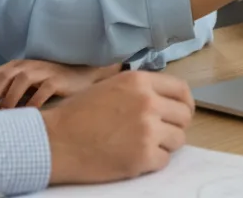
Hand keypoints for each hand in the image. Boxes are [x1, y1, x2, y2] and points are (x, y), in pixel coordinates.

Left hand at [0, 59, 121, 111]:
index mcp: (13, 67)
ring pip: (19, 81)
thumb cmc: (48, 83)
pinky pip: (42, 90)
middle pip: (1, 78)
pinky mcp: (56, 79)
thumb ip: (7, 95)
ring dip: (7, 99)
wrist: (81, 75)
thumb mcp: (25, 86)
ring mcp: (41, 71)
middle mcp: (24, 66)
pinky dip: (33, 102)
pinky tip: (27, 115)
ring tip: (0, 116)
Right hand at [42, 71, 192, 184]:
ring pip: (178, 139)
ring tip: (141, 144)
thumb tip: (164, 98)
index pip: (181, 90)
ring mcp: (147, 130)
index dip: (185, 103)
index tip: (181, 111)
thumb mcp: (110, 86)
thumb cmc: (77, 114)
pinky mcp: (143, 157)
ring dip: (164, 144)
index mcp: (139, 81)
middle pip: (184, 116)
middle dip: (174, 125)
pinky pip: (164, 160)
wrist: (57, 141)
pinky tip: (132, 156)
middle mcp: (147, 102)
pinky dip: (152, 161)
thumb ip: (139, 89)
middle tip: (159, 132)